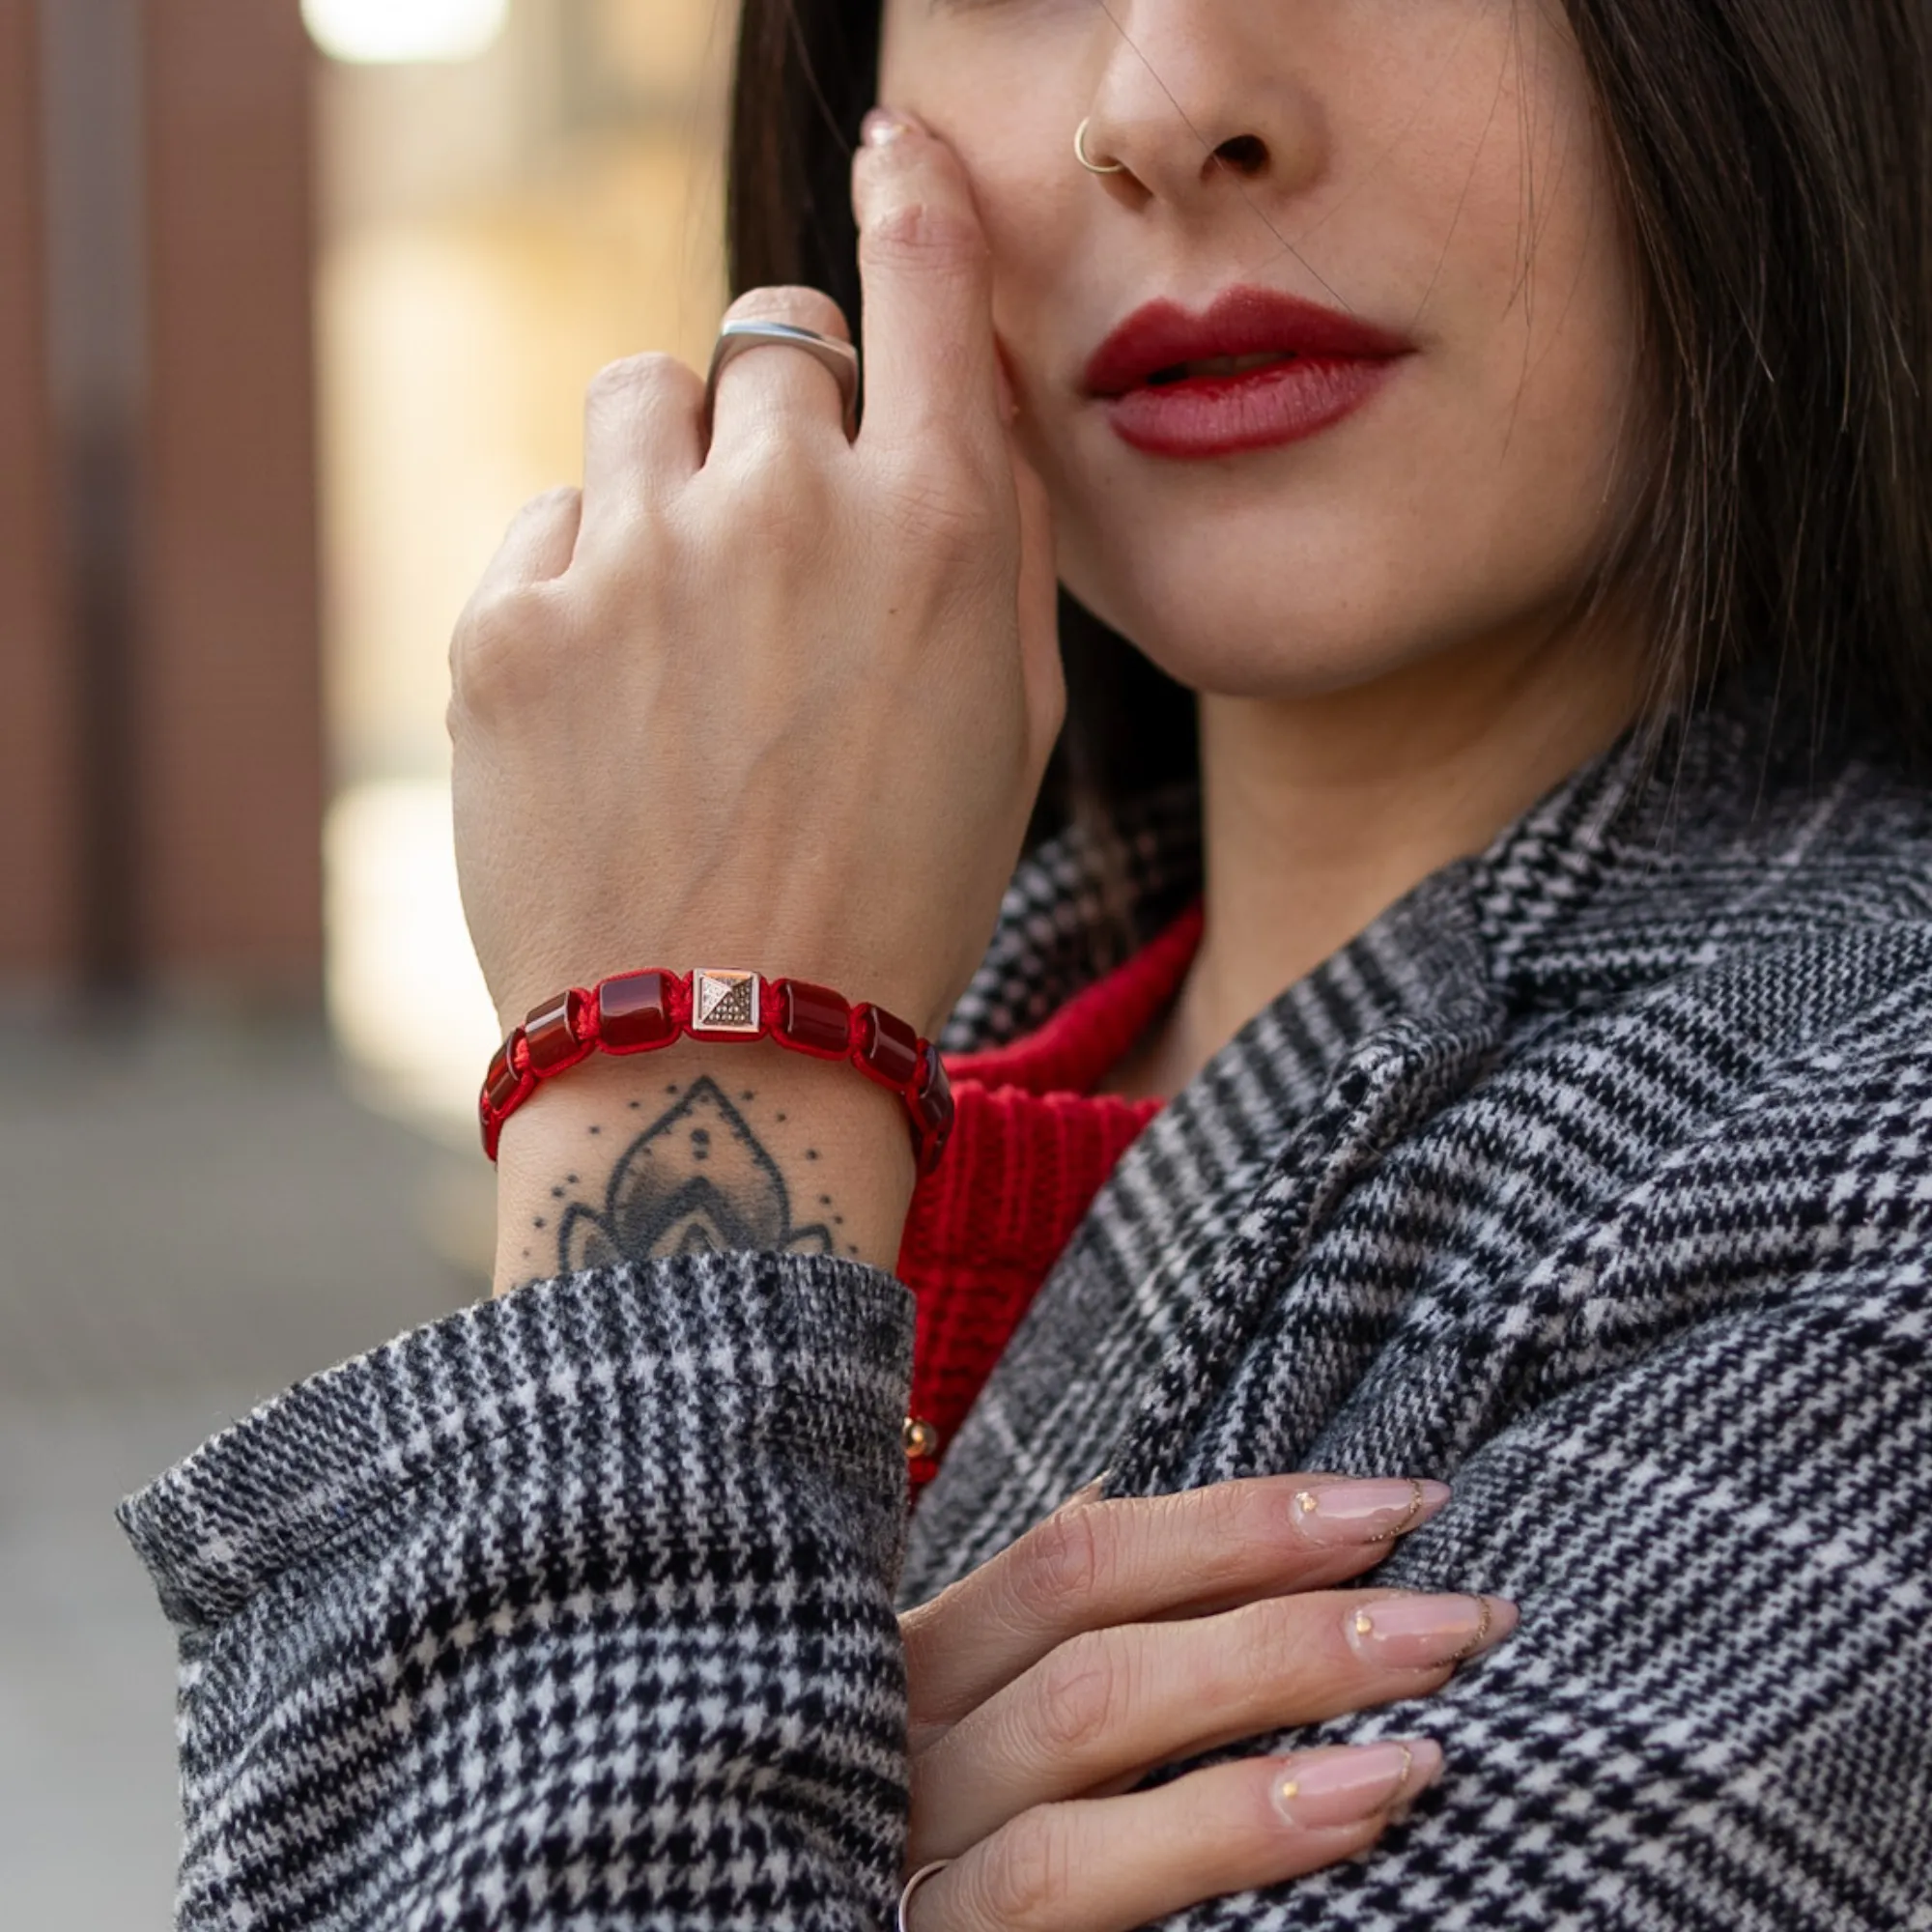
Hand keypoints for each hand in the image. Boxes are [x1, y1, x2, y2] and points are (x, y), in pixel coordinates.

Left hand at [448, 109, 1060, 1040]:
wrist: (725, 1050)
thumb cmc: (901, 896)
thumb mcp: (1014, 725)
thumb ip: (993, 539)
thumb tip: (960, 407)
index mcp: (937, 528)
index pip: (923, 278)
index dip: (912, 198)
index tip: (894, 157)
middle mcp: (785, 508)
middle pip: (767, 342)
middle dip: (781, 418)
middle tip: (779, 545)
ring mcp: (632, 558)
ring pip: (642, 401)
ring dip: (674, 471)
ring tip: (688, 618)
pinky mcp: (509, 623)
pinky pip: (551, 520)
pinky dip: (585, 578)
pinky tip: (615, 702)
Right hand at [897, 1474, 1517, 1930]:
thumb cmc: (936, 1862)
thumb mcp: (969, 1744)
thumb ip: (1051, 1653)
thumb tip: (1179, 1524)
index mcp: (913, 1668)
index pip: (1078, 1553)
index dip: (1240, 1519)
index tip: (1394, 1503)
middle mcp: (902, 1741)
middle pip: (1097, 1632)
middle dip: (1288, 1603)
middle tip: (1464, 1609)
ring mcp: (920, 1851)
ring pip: (1089, 1729)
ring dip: (1273, 1694)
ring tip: (1431, 1706)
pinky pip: (1082, 1883)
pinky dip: (1228, 1831)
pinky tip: (1350, 1810)